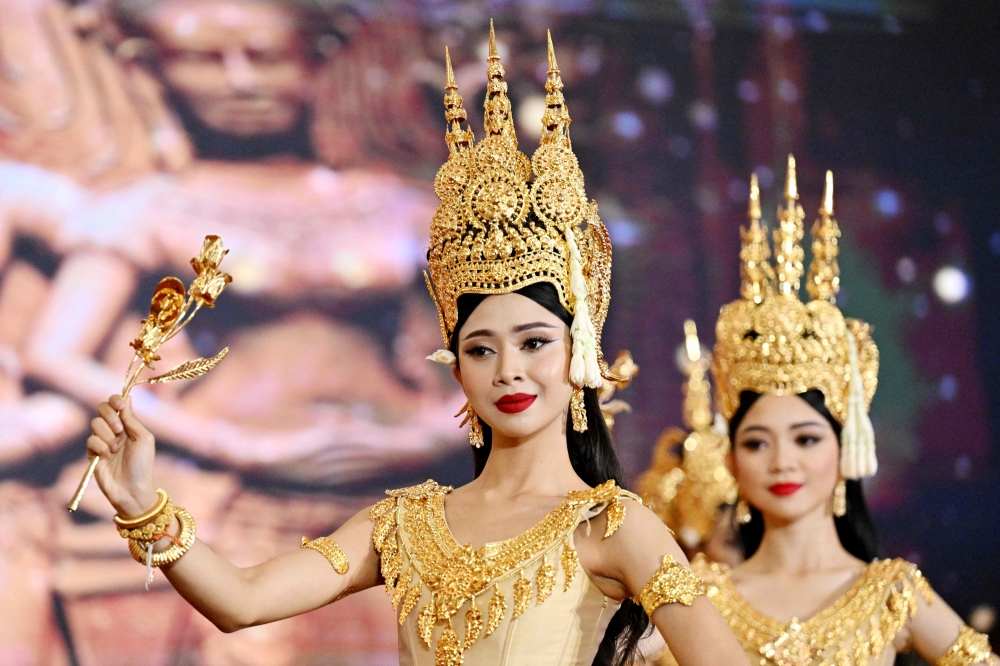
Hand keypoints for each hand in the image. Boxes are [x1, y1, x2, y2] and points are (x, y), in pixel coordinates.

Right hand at [87, 394, 157, 517]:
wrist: (132, 489)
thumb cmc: (142, 464)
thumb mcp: (143, 438)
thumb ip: (132, 419)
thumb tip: (127, 398)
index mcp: (129, 425)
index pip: (117, 404)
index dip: (115, 401)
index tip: (120, 406)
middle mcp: (114, 431)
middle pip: (102, 409)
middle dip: (109, 416)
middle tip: (119, 430)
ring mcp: (102, 441)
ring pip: (95, 424)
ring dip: (107, 435)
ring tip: (115, 449)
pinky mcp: (92, 453)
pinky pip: (90, 440)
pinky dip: (100, 446)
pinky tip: (107, 456)